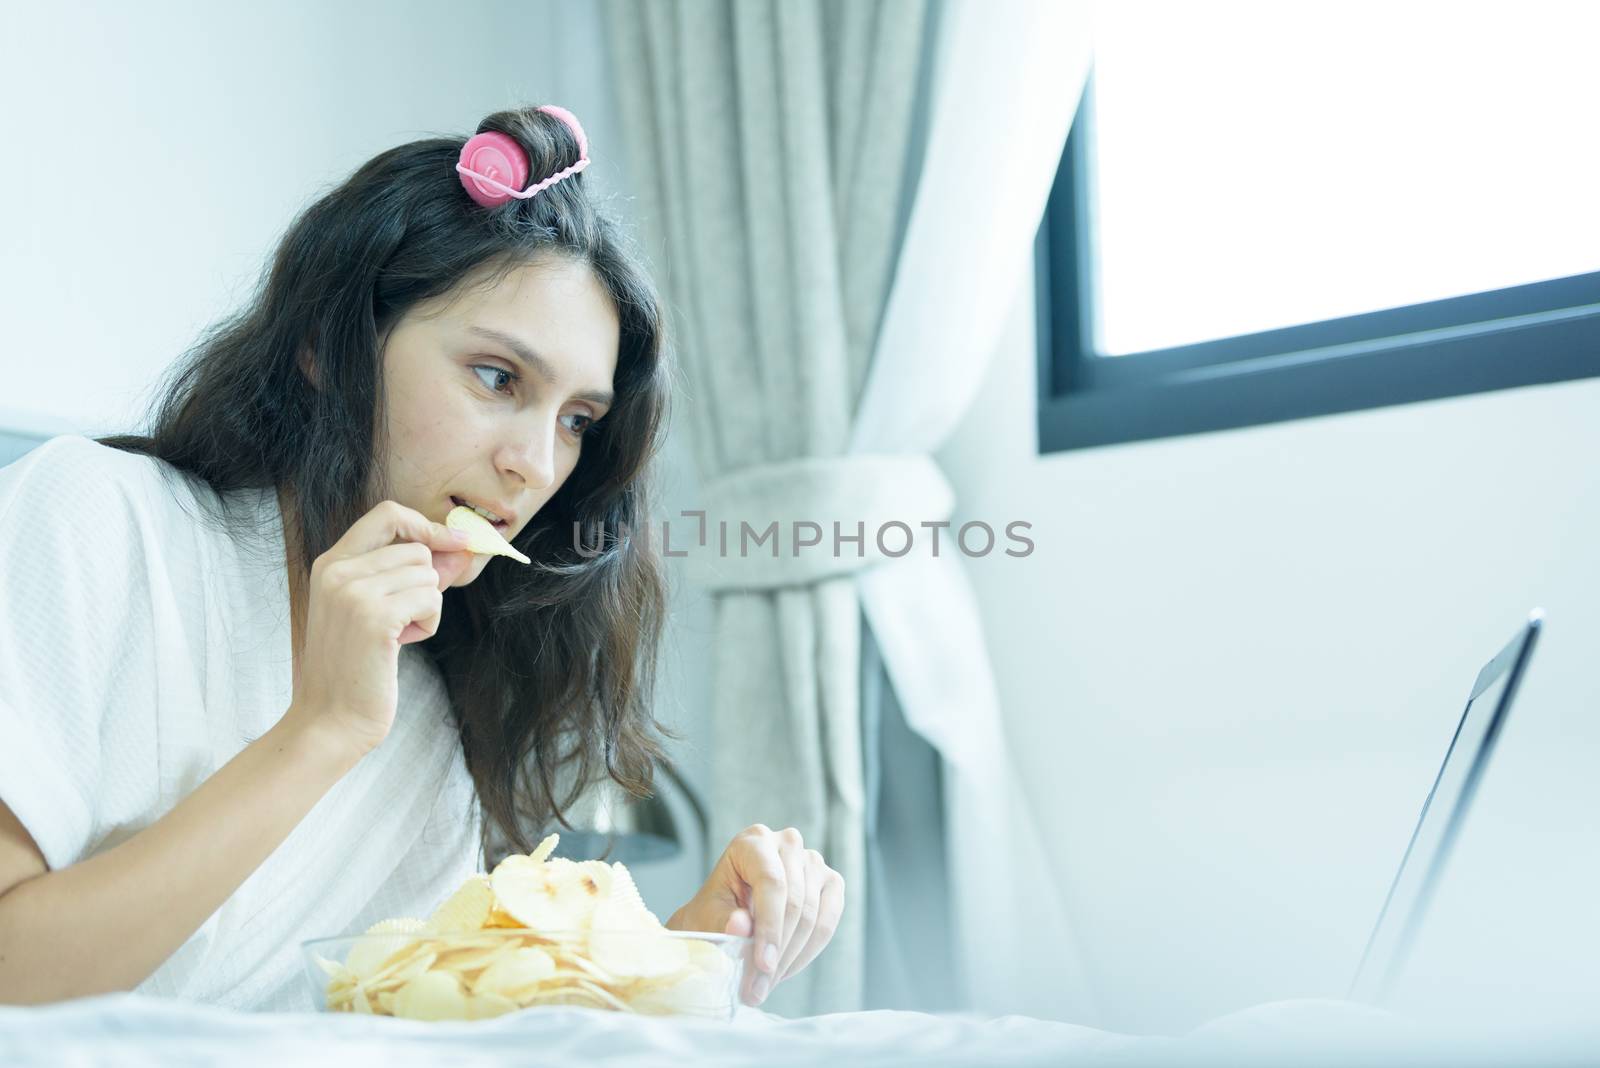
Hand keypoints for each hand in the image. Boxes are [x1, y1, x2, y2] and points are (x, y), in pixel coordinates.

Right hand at [283, 500, 474, 756]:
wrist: (331, 719)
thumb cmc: (356, 668)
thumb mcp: (376, 610)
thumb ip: (411, 575)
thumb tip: (459, 548)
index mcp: (330, 564)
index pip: (387, 514)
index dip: (425, 525)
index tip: (453, 542)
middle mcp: (337, 571)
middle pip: (416, 548)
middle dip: (426, 583)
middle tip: (403, 619)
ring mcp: (353, 592)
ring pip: (428, 573)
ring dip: (426, 607)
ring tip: (396, 636)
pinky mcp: (374, 616)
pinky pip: (430, 598)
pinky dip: (428, 623)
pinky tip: (401, 644)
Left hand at [666, 824, 844, 1006]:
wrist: (725, 913)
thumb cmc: (713, 911)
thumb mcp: (707, 916)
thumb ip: (723, 920)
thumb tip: (740, 925)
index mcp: (753, 841)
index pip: (772, 883)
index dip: (769, 927)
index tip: (763, 965)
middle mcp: (787, 843)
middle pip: (794, 902)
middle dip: (777, 952)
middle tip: (757, 990)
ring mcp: (813, 861)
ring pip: (812, 916)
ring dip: (790, 958)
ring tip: (765, 984)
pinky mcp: (830, 882)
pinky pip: (828, 922)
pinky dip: (808, 951)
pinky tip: (786, 969)